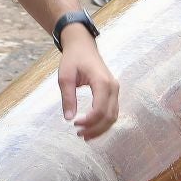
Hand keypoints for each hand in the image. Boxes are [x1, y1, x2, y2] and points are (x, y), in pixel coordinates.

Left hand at [57, 25, 119, 139]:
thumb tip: (69, 119)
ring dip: (100, 128)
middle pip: (109, 116)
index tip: (74, 124)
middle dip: (95, 129)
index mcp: (102, 82)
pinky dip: (104, 123)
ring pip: (113, 116)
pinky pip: (112, 111)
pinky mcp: (113, 92)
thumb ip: (68, 97)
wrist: (82, 45)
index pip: (100, 109)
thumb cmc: (73, 59)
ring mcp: (115, 89)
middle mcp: (113, 87)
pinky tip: (92, 128)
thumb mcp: (65, 77)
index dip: (89, 122)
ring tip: (84, 135)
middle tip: (79, 134)